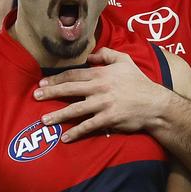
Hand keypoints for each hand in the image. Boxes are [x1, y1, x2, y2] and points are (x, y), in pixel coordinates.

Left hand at [34, 47, 166, 141]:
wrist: (155, 103)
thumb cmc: (139, 81)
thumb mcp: (125, 61)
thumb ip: (107, 54)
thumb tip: (89, 55)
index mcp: (101, 73)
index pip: (74, 75)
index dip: (56, 79)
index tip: (42, 83)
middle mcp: (99, 88)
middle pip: (70, 89)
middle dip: (51, 93)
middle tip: (36, 97)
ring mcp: (103, 104)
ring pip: (76, 109)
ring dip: (58, 115)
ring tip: (44, 120)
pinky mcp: (108, 119)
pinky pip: (89, 126)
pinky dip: (76, 132)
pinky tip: (65, 137)